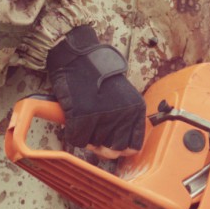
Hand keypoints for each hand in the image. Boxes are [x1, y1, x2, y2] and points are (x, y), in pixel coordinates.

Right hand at [47, 25, 145, 158]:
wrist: (79, 58)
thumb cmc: (98, 76)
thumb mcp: (123, 96)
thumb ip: (125, 120)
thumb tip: (119, 149)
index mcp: (136, 110)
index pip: (134, 145)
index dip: (122, 150)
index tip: (113, 147)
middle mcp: (123, 116)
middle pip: (115, 150)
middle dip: (104, 149)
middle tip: (95, 140)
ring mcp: (103, 117)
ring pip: (95, 146)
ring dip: (87, 139)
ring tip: (84, 124)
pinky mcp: (83, 117)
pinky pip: (78, 140)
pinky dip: (74, 135)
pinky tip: (74, 123)